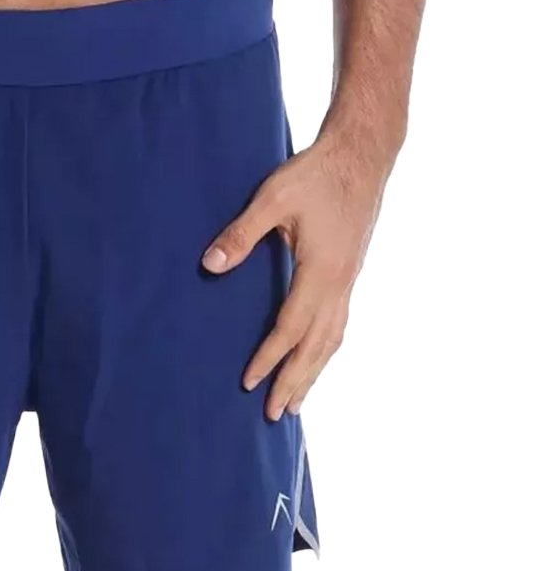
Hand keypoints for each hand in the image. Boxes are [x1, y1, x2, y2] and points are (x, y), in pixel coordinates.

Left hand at [201, 129, 388, 419]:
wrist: (362, 155)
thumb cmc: (316, 174)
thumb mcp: (273, 199)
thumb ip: (241, 234)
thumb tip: (210, 265)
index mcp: (320, 273)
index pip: (290, 328)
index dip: (269, 358)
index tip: (249, 384)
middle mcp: (340, 285)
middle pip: (316, 347)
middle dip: (294, 382)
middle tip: (276, 415)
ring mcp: (349, 282)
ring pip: (332, 341)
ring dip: (313, 374)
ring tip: (296, 403)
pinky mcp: (350, 275)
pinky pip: (338, 325)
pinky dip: (325, 351)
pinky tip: (315, 360)